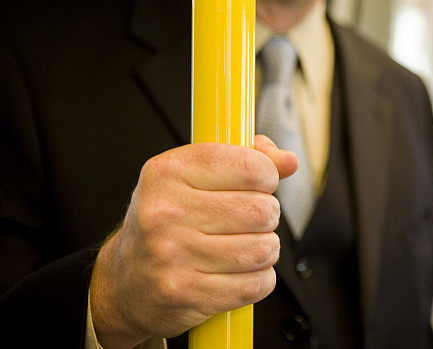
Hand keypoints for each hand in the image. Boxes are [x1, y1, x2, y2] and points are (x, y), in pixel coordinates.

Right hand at [89, 135, 296, 347]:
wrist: (126, 279)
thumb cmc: (167, 221)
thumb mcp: (194, 176)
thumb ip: (245, 158)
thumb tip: (288, 161)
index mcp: (168, 172)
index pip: (249, 166)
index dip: (268, 175)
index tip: (260, 183)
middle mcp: (166, 213)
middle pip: (261, 210)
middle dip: (267, 216)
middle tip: (249, 221)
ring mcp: (173, 256)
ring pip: (263, 249)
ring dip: (266, 249)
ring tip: (246, 246)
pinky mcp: (185, 294)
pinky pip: (255, 284)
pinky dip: (260, 279)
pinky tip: (240, 272)